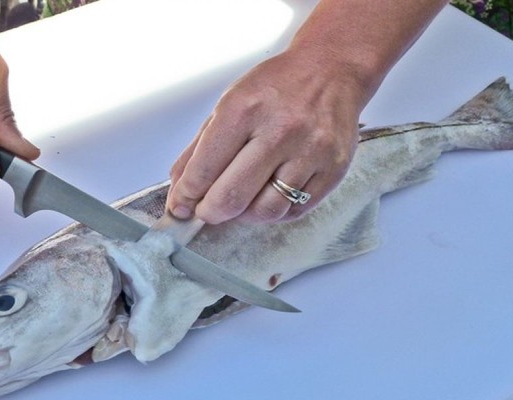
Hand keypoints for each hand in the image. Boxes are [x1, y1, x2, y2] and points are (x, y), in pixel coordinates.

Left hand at [167, 49, 361, 224]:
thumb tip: (181, 189)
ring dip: (243, 216)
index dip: (186, 195)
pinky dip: (274, 212)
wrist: (330, 70)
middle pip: (232, 197)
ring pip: (265, 211)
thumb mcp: (230, 103)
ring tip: (238, 204)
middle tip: (206, 211)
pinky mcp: (332, 170)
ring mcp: (310, 153)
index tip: (180, 206)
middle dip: (210, 212)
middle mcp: (280, 131)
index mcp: (245, 109)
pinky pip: (294, 211)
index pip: (204, 169)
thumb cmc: (277, 86)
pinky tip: (266, 198)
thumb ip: (200, 148)